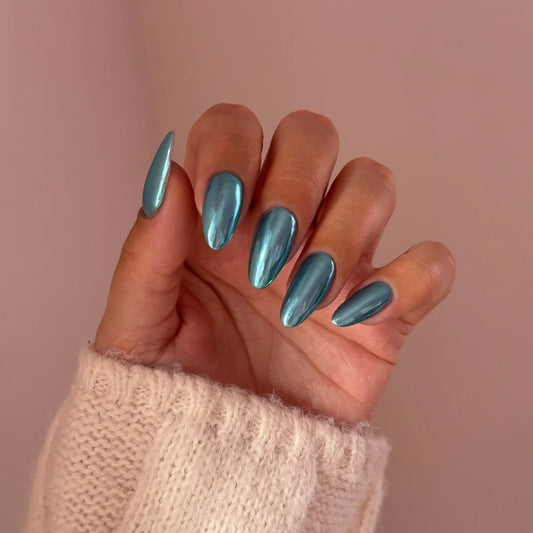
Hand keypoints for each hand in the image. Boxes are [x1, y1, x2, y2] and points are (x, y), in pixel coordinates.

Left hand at [94, 104, 455, 425]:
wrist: (218, 459)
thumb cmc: (173, 390)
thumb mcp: (139, 324)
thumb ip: (146, 250)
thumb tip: (168, 173)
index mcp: (220, 217)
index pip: (236, 128)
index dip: (232, 149)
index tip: (219, 210)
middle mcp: (282, 224)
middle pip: (313, 137)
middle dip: (293, 182)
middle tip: (267, 251)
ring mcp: (338, 263)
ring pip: (372, 183)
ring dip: (343, 228)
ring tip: (304, 294)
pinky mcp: (384, 311)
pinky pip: (431, 265)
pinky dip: (411, 278)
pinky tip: (356, 315)